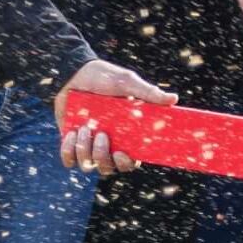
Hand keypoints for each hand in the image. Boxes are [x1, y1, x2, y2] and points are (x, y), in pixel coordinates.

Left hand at [56, 59, 175, 173]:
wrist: (75, 74)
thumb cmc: (105, 78)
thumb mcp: (128, 84)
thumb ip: (148, 93)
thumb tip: (174, 99)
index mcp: (126, 135)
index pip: (130, 163)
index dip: (126, 164)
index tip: (121, 152)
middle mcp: (108, 145)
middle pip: (107, 169)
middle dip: (102, 156)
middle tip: (101, 135)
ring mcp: (88, 146)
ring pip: (87, 165)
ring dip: (84, 150)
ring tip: (85, 128)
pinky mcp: (70, 143)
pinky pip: (68, 160)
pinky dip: (68, 150)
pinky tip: (73, 132)